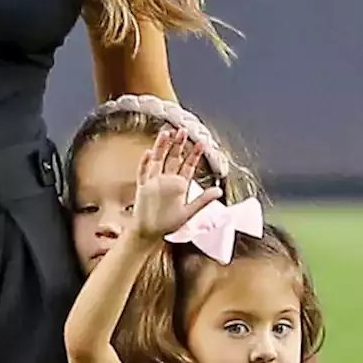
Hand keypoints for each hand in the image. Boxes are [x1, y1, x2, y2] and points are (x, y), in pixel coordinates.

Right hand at [132, 129, 220, 243]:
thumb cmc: (168, 223)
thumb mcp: (189, 212)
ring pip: (158, 160)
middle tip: (182, 131)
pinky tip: (148, 153)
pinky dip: (145, 162)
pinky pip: (143, 172)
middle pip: (172, 158)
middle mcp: (167, 180)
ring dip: (161, 147)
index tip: (200, 143)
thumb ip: (203, 200)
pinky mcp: (143, 186)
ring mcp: (154, 181)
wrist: (150, 232)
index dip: (194, 154)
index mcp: (180, 185)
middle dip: (178, 145)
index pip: (188, 165)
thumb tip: (219, 191)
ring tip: (165, 134)